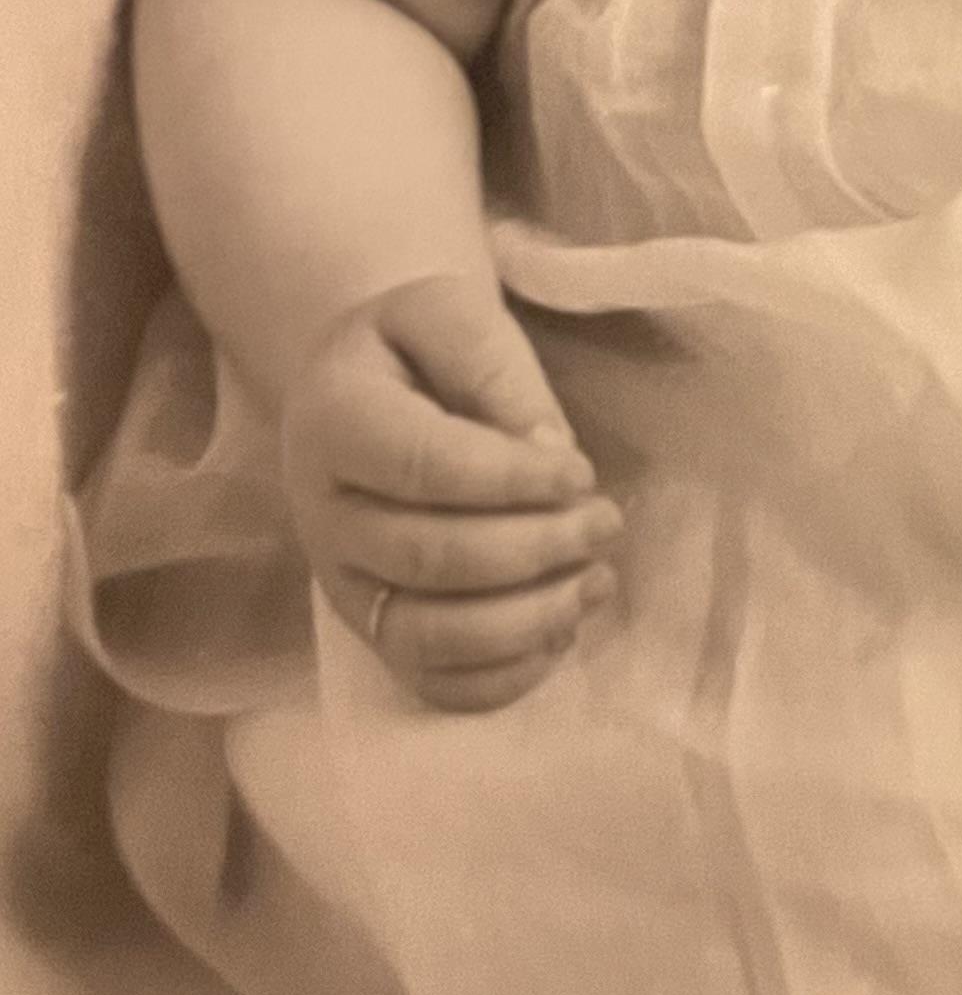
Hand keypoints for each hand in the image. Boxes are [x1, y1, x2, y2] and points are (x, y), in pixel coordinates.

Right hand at [279, 267, 621, 711]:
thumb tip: (547, 454)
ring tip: (596, 581)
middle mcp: (323, 514)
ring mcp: (344, 583)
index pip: (424, 466)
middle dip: (536, 548)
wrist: (361, 388)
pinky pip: (429, 679)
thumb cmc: (415, 348)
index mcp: (333, 420)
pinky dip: (501, 676)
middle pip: (429, 558)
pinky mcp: (373, 628)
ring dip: (526, 621)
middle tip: (606, 522)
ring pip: (426, 634)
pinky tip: (559, 632)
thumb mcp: (450, 315)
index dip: (512, 481)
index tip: (581, 475)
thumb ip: (495, 372)